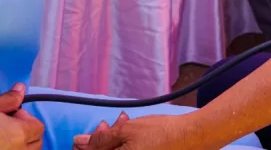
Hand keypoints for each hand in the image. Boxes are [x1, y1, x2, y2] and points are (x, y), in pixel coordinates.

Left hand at [75, 113, 194, 149]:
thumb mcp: (126, 131)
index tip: (82, 136)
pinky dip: (125, 144)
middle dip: (100, 141)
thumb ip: (101, 139)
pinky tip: (129, 131)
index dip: (84, 147)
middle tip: (107, 124)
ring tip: (123, 122)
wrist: (191, 137)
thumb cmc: (160, 133)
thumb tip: (79, 142)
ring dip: (112, 140)